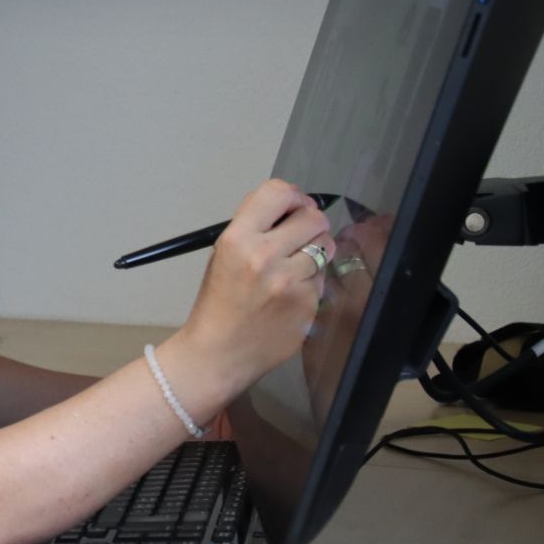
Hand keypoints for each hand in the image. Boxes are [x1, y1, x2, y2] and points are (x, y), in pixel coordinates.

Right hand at [177, 179, 333, 393]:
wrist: (219, 351)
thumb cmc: (218, 302)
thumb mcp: (223, 255)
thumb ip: (255, 229)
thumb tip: (293, 209)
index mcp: (237, 239)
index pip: (277, 192)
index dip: (291, 196)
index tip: (291, 208)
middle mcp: (265, 256)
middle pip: (313, 217)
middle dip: (310, 223)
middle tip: (299, 236)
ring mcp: (290, 282)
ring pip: (325, 246)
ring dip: (315, 252)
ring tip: (294, 267)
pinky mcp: (308, 304)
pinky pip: (323, 278)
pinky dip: (311, 282)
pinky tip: (291, 295)